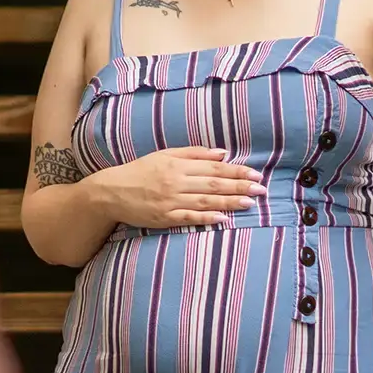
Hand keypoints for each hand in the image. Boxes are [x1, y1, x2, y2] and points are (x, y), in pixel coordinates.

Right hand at [98, 146, 266, 228]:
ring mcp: (171, 201)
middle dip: (239, 186)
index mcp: (177, 164)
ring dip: (229, 202)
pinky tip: (224, 218)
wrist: (111, 192)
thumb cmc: (140, 171)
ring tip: (250, 202)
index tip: (255, 174)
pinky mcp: (164, 218)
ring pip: (206, 201)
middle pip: (214, 183)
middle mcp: (176, 181)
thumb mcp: (165, 155)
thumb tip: (222, 153)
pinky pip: (189, 218)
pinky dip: (207, 218)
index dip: (236, 171)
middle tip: (261, 188)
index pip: (213, 167)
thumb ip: (194, 154)